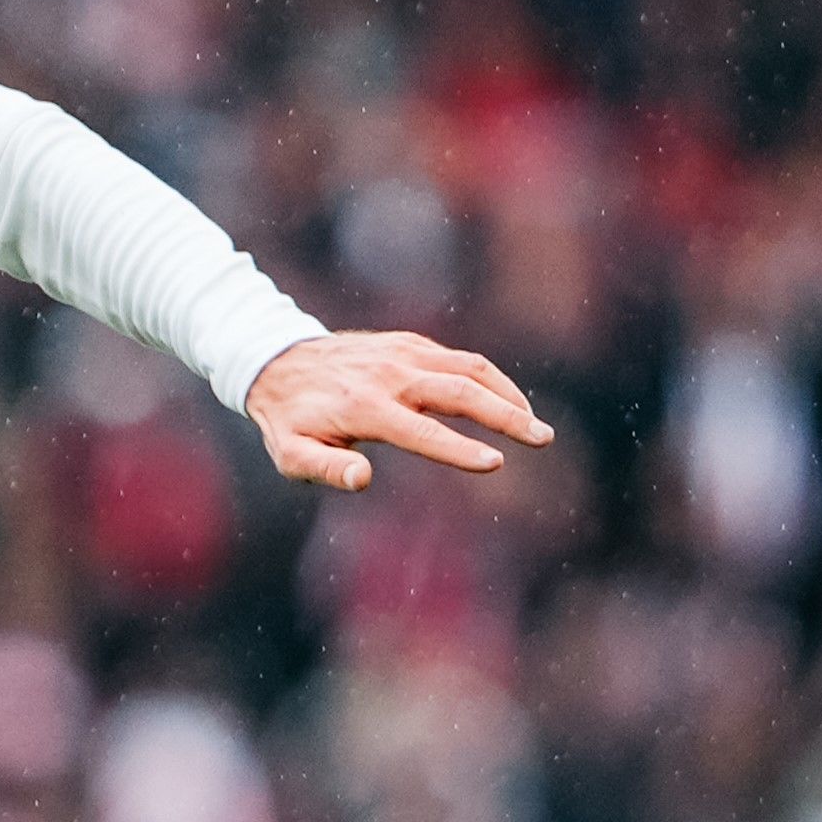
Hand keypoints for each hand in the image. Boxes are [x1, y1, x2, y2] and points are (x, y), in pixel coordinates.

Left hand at [241, 330, 549, 493]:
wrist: (278, 360)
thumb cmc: (289, 420)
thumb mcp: (292, 454)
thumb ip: (326, 468)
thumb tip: (363, 479)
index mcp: (365, 408)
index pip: (423, 431)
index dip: (460, 449)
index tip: (496, 463)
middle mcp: (390, 375)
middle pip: (460, 392)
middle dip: (506, 416)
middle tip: (542, 439)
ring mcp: (403, 353)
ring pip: (470, 369)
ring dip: (508, 395)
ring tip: (535, 426)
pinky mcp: (410, 343)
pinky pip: (460, 360)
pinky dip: (491, 380)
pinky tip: (508, 403)